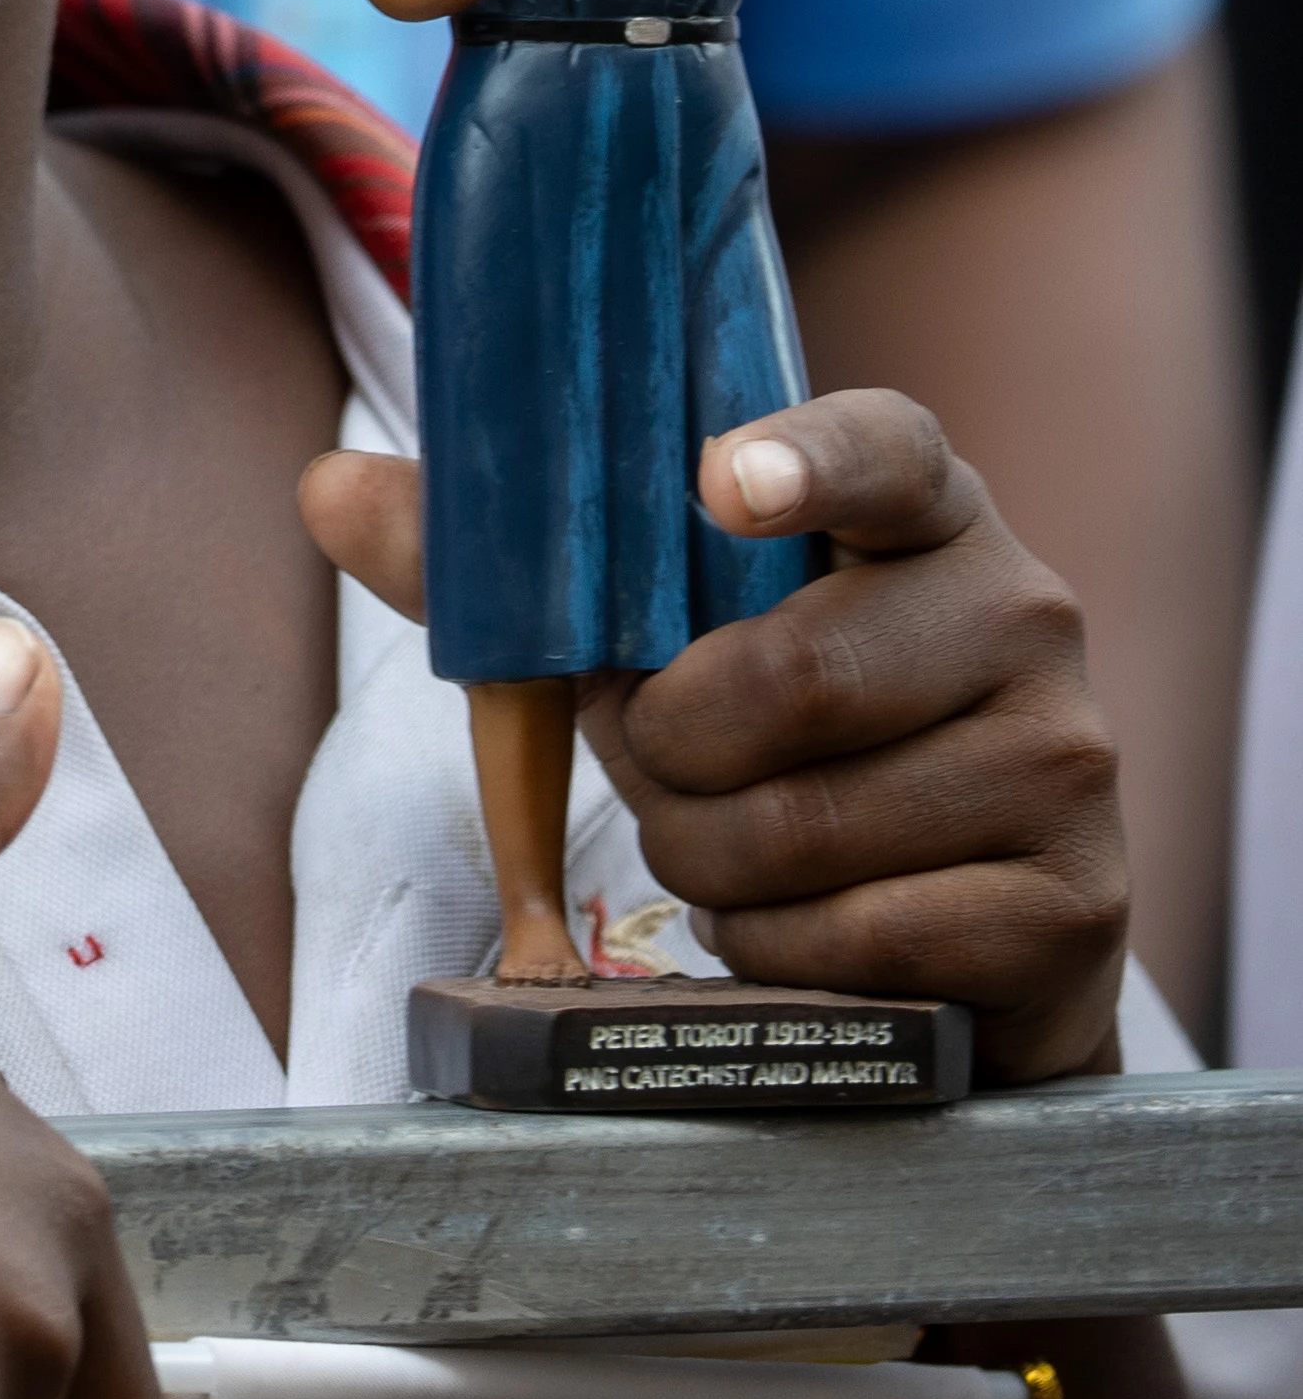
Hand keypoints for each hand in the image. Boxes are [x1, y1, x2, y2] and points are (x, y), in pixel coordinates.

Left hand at [301, 398, 1124, 1077]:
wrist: (952, 935)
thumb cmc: (774, 744)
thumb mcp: (652, 641)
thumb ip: (506, 568)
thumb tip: (327, 487)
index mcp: (924, 516)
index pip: (883, 449)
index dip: (800, 459)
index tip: (717, 480)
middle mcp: (1022, 616)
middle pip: (777, 682)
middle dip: (665, 752)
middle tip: (670, 764)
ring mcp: (1064, 763)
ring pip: (794, 826)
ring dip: (707, 860)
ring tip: (738, 841)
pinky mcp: (1070, 910)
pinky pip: (850, 938)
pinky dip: (776, 949)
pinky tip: (806, 926)